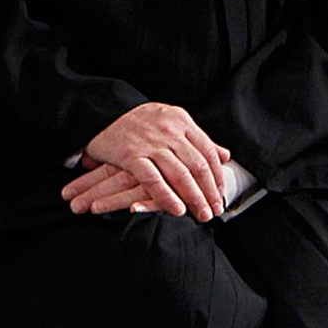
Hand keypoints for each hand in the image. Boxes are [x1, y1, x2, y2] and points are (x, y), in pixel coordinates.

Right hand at [70, 103, 230, 221]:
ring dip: (194, 198)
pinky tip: (178, 210)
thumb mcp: (171, 122)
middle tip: (216, 210)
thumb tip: (225, 155)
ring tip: (202, 214)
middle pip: (198, 165)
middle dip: (209, 191)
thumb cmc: (139, 122)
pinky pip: (154, 180)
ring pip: (180, 174)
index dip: (217, 176)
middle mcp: (169, 130)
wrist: (102, 113)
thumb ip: (197, 140)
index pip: (208, 152)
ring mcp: (150, 142)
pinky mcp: (131, 155)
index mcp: (181, 120)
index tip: (221, 194)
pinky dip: (167, 197)